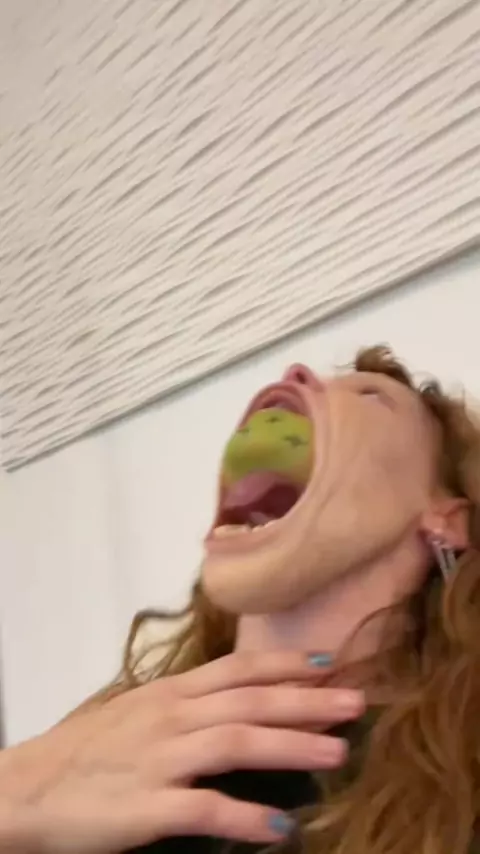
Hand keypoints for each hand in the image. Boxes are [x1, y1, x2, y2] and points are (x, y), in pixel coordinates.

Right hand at [0, 652, 363, 852]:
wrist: (27, 789)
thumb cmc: (85, 750)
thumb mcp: (137, 712)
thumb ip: (185, 705)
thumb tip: (232, 704)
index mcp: (171, 694)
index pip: (239, 671)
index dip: (286, 666)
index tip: (329, 664)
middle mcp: (172, 718)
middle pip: (251, 702)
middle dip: (307, 701)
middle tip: (356, 703)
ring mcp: (160, 759)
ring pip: (237, 743)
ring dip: (292, 746)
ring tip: (338, 752)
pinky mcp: (146, 807)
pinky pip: (204, 810)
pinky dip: (244, 817)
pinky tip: (280, 828)